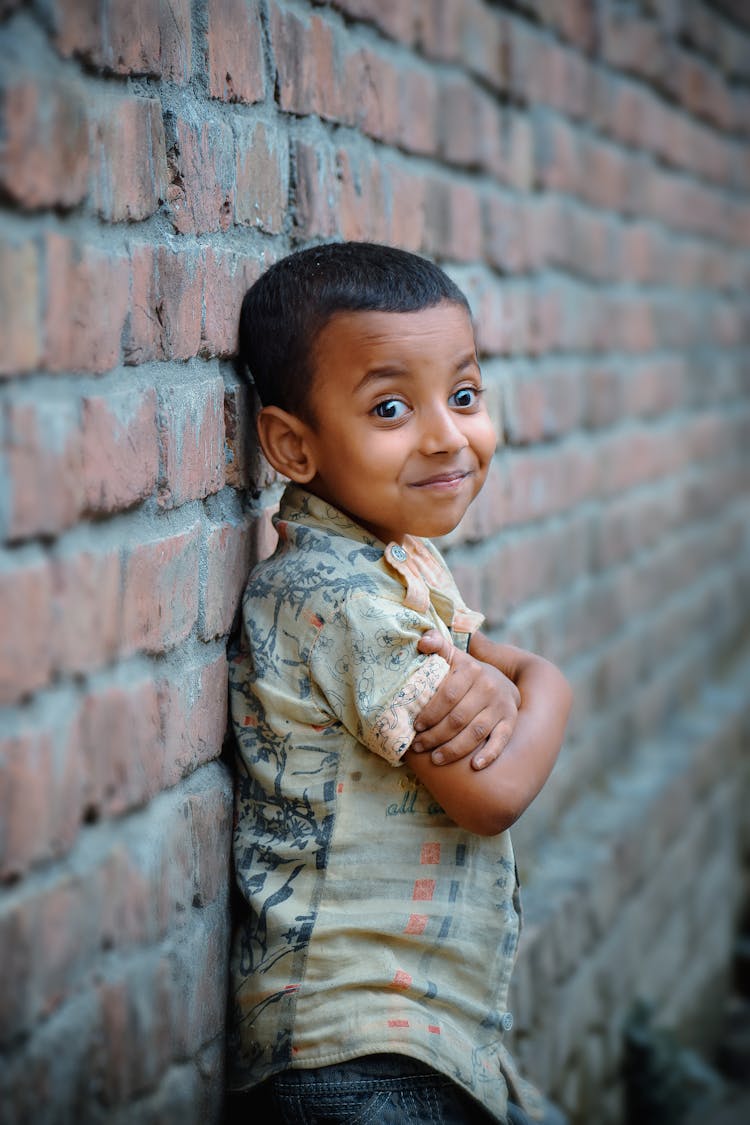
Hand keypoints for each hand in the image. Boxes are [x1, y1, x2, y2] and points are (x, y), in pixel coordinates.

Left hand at [412, 629, 520, 769]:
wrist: (503, 679)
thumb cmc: (467, 673)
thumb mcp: (454, 656)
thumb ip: (437, 645)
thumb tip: (422, 641)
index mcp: (471, 670)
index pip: (447, 695)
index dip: (430, 712)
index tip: (415, 725)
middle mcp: (489, 687)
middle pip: (458, 718)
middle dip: (435, 735)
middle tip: (418, 746)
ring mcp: (501, 706)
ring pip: (475, 733)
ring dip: (453, 749)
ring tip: (436, 759)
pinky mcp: (510, 721)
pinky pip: (500, 741)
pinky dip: (489, 754)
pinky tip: (474, 766)